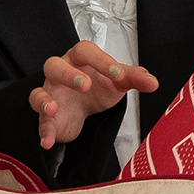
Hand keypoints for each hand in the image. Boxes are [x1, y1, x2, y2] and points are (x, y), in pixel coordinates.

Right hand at [29, 40, 159, 150]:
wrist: (83, 108)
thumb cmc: (98, 87)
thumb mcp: (117, 81)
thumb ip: (134, 79)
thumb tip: (153, 82)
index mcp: (80, 59)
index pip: (85, 51)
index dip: (101, 60)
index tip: (119, 74)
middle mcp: (60, 73)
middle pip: (54, 66)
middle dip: (68, 75)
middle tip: (86, 85)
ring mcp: (50, 94)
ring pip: (39, 91)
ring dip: (44, 100)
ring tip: (53, 109)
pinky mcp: (46, 117)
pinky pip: (40, 122)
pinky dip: (43, 132)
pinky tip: (48, 141)